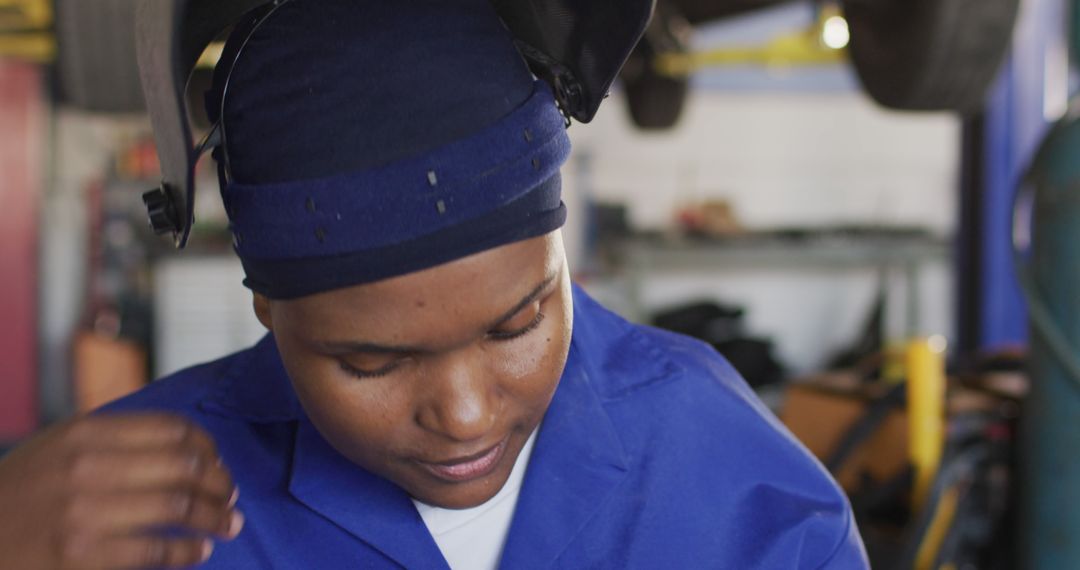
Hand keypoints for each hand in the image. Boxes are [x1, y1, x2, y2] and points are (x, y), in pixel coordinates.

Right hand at [0, 414, 242, 568]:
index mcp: (86, 432)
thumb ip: (111, 439)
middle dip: (220, 481)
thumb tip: (183, 442)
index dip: (208, 445)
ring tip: (230, 523)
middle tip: (230, 495)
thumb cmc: (17, 496)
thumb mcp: (56, 448)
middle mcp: (87, 466)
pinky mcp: (79, 556)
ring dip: (216, 516)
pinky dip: (188, 550)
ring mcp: (83, 512)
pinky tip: (200, 550)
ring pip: (179, 507)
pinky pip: (156, 551)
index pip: (173, 428)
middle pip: (185, 465)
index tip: (217, 461)